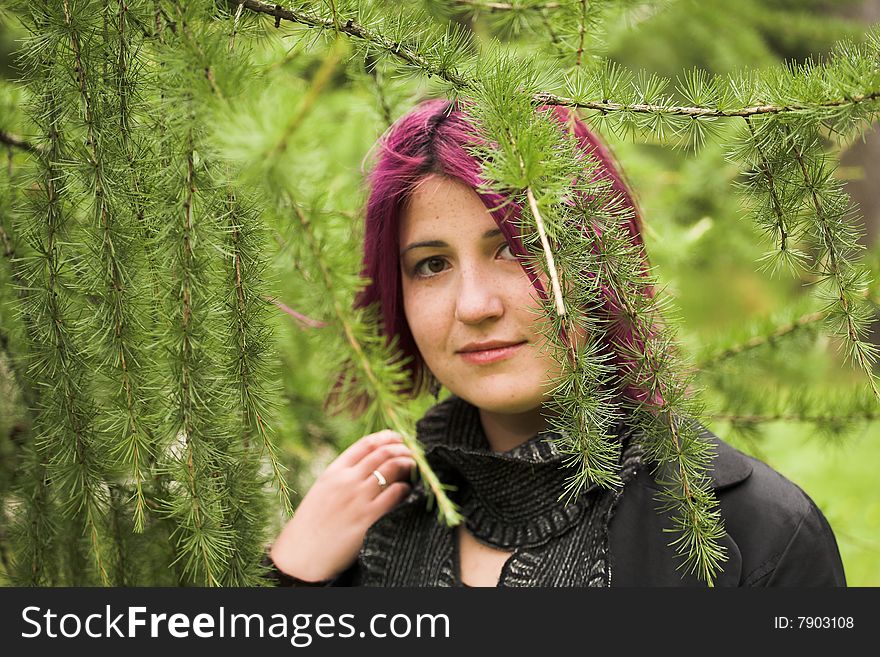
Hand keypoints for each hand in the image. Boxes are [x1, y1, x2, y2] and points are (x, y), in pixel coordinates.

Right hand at [269, 430, 415, 582]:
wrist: (301, 555)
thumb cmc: (312, 524)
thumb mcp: (322, 491)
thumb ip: (342, 476)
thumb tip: (370, 465)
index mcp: (334, 472)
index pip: (366, 444)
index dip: (386, 437)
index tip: (398, 438)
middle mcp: (346, 481)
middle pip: (382, 453)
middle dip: (402, 449)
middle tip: (413, 453)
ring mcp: (357, 499)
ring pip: (392, 469)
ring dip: (407, 464)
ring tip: (414, 468)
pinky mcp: (368, 518)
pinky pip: (395, 495)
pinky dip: (406, 488)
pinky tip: (408, 490)